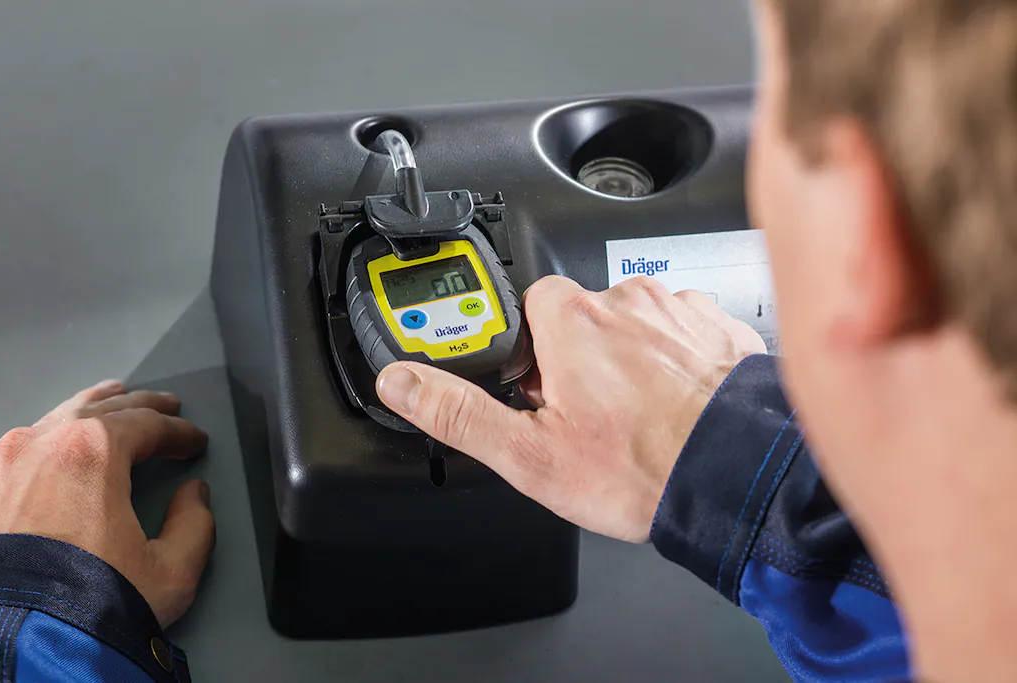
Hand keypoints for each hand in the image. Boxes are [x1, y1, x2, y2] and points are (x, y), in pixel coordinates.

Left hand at [0, 380, 214, 627]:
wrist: (18, 644)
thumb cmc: (88, 605)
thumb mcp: (171, 569)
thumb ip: (195, 523)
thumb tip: (193, 498)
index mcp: (93, 451)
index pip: (148, 425)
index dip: (180, 432)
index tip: (194, 441)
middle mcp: (43, 444)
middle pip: (102, 409)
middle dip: (140, 406)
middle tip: (166, 406)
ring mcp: (4, 465)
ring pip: (59, 417)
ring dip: (94, 409)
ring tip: (113, 402)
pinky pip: (27, 443)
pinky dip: (56, 432)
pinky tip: (64, 437)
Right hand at [376, 276, 766, 542]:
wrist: (737, 480)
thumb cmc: (642, 469)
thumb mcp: (529, 455)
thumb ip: (458, 412)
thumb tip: (403, 383)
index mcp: (571, 319)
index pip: (529, 308)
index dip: (530, 354)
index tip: (540, 388)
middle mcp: (625, 299)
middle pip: (582, 317)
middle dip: (580, 357)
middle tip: (593, 416)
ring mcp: (678, 309)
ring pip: (635, 325)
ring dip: (631, 359)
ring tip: (641, 417)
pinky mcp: (720, 326)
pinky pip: (684, 333)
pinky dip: (679, 362)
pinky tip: (679, 406)